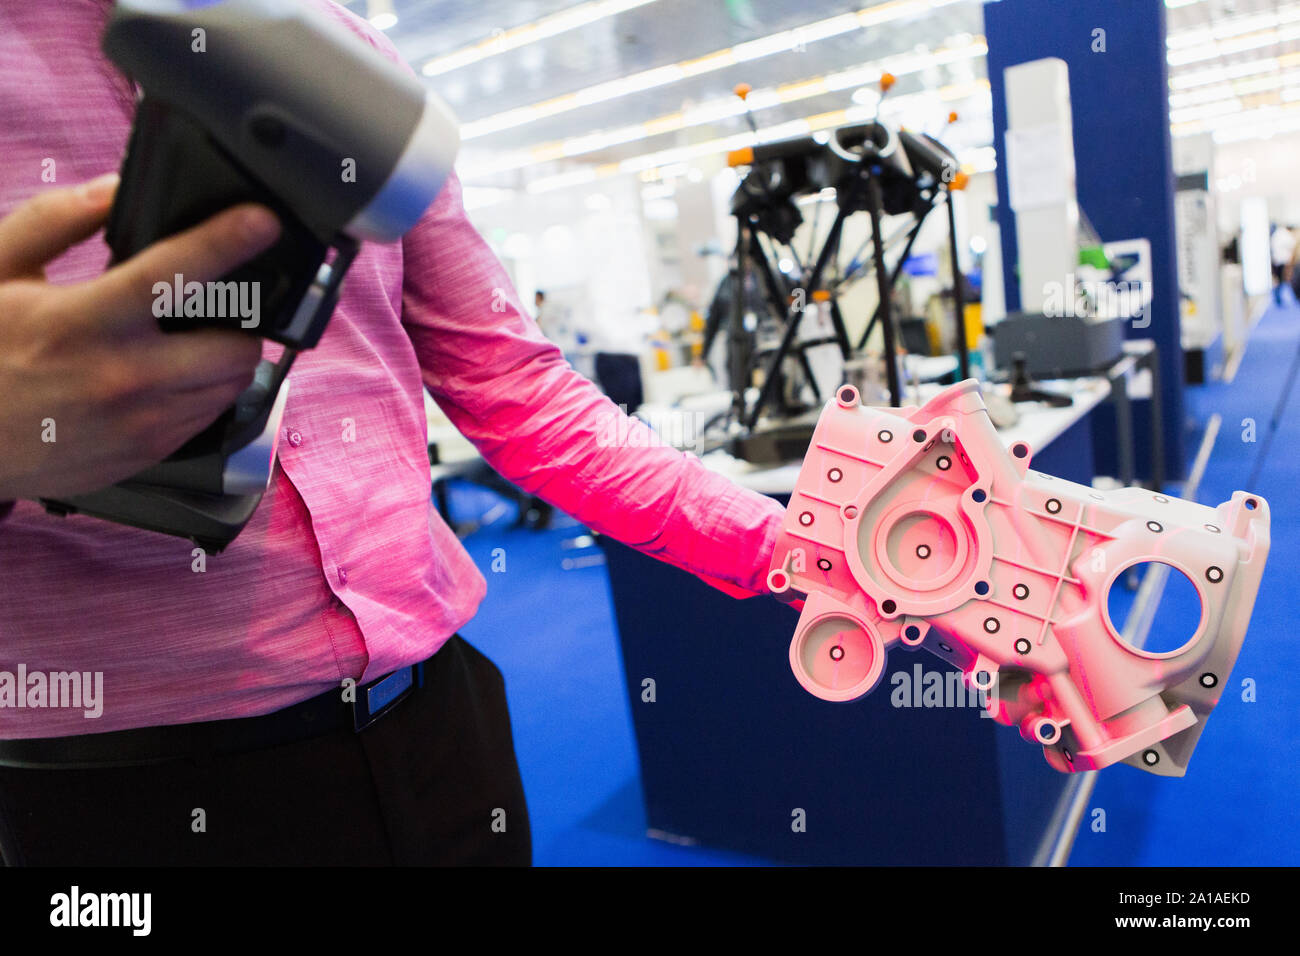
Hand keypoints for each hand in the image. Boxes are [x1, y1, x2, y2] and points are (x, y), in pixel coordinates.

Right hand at [0, 174, 280, 500]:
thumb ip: (55, 222)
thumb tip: (114, 188)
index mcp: (82, 322)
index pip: (172, 275)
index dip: (225, 242)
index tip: (261, 221)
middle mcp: (122, 377)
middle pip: (233, 346)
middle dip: (237, 319)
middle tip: (218, 306)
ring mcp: (141, 424)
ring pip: (232, 385)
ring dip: (225, 357)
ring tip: (190, 341)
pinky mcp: (149, 454)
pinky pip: (209, 417)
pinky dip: (205, 391)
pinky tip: (170, 377)